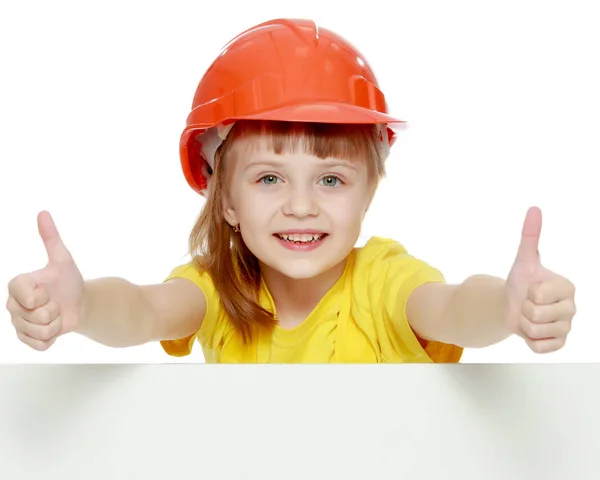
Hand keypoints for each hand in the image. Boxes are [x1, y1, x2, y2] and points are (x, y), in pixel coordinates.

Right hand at [6, 211, 83, 350]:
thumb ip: (51, 238)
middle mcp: (13, 304)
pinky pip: (39, 345)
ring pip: (38, 331)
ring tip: (55, 315)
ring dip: (54, 325)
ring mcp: (18, 323)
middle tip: (54, 304)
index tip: (47, 291)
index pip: (24, 296)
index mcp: (17, 285)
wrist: (79, 303)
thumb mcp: (62, 258)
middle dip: (52, 311)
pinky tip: (54, 328)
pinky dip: (52, 339)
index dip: (41, 297)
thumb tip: (43, 213)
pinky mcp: (27, 338)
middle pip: (33, 316)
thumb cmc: (68, 280)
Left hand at [505, 206, 575, 353]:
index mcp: (567, 287)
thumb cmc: (520, 282)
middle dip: (524, 309)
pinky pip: (540, 347)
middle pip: (536, 315)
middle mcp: (572, 307)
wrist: (511, 305)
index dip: (526, 293)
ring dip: (525, 324)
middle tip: (527, 303)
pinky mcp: (559, 343)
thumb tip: (534, 209)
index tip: (530, 289)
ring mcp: (567, 327)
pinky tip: (533, 330)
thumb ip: (529, 236)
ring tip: (528, 315)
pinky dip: (529, 340)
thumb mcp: (523, 260)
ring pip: (535, 331)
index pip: (537, 296)